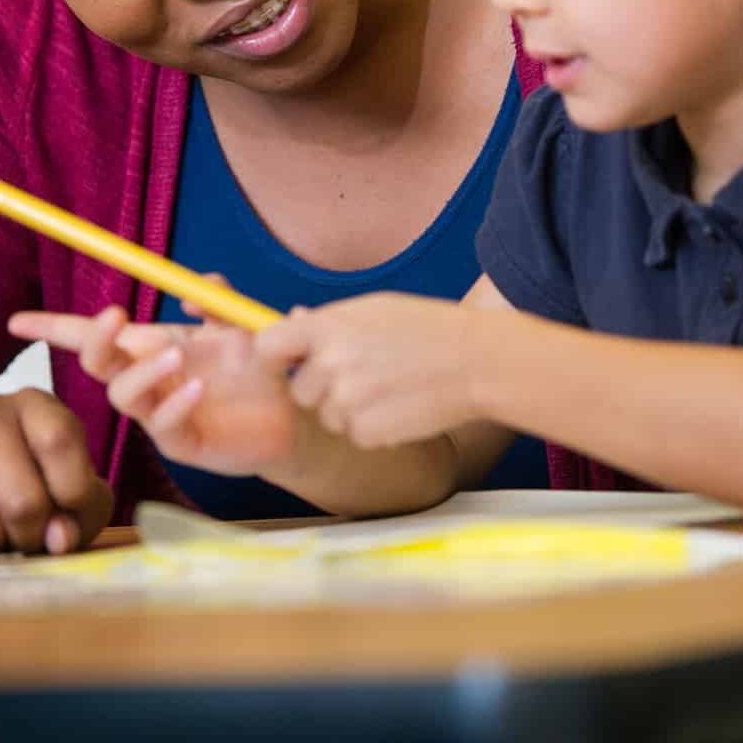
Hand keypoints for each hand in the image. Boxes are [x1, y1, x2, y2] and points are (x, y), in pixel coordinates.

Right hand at [0, 389, 112, 553]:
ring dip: (0, 550)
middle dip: (35, 535)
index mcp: (32, 402)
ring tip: (2, 535)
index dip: (75, 494)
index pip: (59, 442)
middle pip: (22, 500)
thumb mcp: (72, 480)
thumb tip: (59, 539)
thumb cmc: (33, 477)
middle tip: (34, 537)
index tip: (73, 517)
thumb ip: (85, 508)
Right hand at [10, 305, 296, 476]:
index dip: (55, 328)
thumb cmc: (260, 368)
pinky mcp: (183, 444)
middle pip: (98, 363)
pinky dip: (176, 404)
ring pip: (123, 396)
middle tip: (116, 316)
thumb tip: (195, 285)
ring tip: (176, 354)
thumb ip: (219, 301)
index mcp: (154, 346)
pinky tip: (198, 389)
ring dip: (143, 371)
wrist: (294, 412)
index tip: (17, 321)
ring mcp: (161, 413)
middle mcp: (149, 379)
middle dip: (95, 340)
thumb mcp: (240, 326)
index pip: (96, 337)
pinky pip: (164, 427)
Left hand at [256, 293, 487, 446]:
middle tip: (364, 372)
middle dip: (322, 387)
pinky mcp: (365, 433)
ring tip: (389, 386)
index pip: (267, 346)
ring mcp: (346, 401)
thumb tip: (292, 321)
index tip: (288, 361)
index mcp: (329, 326)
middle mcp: (330, 364)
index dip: (274, 357)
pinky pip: (353, 434)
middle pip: (299, 389)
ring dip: (349, 408)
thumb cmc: (427, 327)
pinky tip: (400, 405)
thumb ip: (330, 321)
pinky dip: (372, 426)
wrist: (475, 360)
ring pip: (327, 415)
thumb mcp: (375, 309)